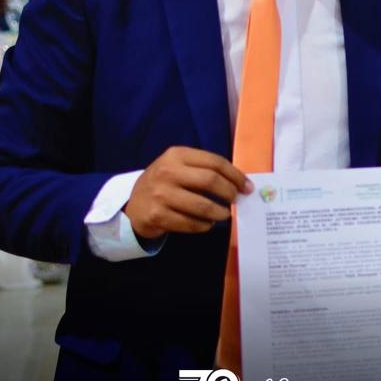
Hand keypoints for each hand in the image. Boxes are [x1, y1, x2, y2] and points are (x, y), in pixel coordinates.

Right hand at [124, 146, 250, 239]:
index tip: (247, 186)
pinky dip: (204, 225)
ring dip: (220, 212)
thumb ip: (204, 169)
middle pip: (210, 181)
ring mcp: (161, 195)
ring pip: (202, 205)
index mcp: (176, 155)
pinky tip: (207, 223)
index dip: (235, 175)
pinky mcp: (158, 216)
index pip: (214, 162)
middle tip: (236, 200)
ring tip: (224, 214)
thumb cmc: (164, 183)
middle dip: (229, 192)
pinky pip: (191, 223)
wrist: (134, 204)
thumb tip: (240, 182)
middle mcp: (167, 172)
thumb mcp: (178, 167)